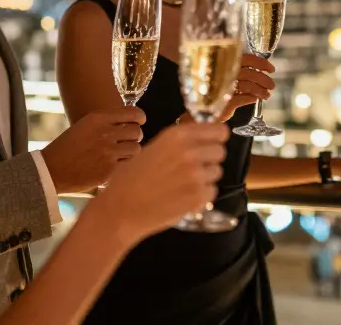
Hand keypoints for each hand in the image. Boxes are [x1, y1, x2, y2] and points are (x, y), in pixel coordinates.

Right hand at [40, 106, 145, 193]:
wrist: (51, 169)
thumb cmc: (67, 147)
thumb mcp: (85, 126)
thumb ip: (106, 124)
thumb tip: (130, 124)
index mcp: (98, 118)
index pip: (133, 113)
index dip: (140, 118)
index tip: (140, 121)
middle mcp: (106, 133)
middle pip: (136, 132)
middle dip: (135, 136)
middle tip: (128, 140)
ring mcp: (108, 152)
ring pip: (136, 149)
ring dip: (131, 151)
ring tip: (121, 153)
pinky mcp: (109, 170)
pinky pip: (126, 165)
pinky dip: (122, 165)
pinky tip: (111, 165)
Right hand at [99, 122, 228, 238]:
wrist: (119, 210)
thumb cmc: (130, 179)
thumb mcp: (152, 148)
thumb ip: (178, 142)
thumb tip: (200, 136)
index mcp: (177, 135)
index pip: (219, 130)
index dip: (216, 138)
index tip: (212, 143)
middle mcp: (190, 152)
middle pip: (220, 150)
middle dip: (209, 159)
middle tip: (192, 167)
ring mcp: (196, 175)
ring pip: (217, 172)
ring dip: (205, 178)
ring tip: (182, 184)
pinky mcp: (198, 197)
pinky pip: (212, 191)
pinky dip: (201, 196)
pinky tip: (182, 197)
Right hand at [221, 54, 275, 120]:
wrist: (202, 109)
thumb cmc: (216, 91)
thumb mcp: (228, 77)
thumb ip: (241, 72)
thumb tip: (263, 72)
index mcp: (226, 63)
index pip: (248, 59)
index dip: (262, 63)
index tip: (271, 69)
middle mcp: (224, 73)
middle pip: (250, 73)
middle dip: (264, 79)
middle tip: (272, 85)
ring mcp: (222, 87)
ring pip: (248, 86)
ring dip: (260, 91)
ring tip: (266, 95)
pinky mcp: (223, 101)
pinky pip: (242, 98)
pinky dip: (251, 98)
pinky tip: (255, 99)